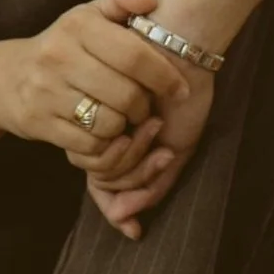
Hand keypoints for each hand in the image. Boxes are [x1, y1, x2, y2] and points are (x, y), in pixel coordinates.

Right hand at [0, 0, 189, 176]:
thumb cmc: (65, 44)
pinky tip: (107, 134)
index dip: (165, 76)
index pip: (134, 54)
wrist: (6, 77)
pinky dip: (105, 145)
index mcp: (78, 25)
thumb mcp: (91, 14)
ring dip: (126, 128)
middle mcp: (58, 55)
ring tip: (127, 120)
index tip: (181, 89)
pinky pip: (88, 145)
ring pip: (109, 123)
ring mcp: (46, 91)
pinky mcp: (39, 123)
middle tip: (148, 108)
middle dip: (145, 107)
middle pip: (126, 95)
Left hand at [86, 58, 214, 238]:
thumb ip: (151, 188)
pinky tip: (151, 125)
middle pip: (107, 184)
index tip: (167, 160)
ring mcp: (94, 123)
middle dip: (140, 175)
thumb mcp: (177, 148)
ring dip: (137, 163)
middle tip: (166, 151)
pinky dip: (129, 151)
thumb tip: (123, 225)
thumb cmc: (184, 92)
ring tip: (159, 129)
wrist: (182, 48)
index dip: (137, 189)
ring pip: (103, 175)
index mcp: (119, 141)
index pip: (112, 187)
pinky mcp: (88, 109)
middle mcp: (102, 135)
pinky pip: (99, 155)